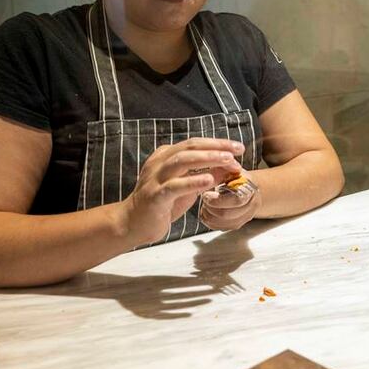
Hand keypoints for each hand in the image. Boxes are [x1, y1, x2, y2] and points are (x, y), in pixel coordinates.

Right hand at [121, 138, 243, 244]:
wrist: (132, 224)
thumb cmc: (161, 205)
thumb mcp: (187, 188)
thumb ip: (205, 175)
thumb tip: (229, 168)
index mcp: (166, 157)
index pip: (194, 144)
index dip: (217, 143)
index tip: (237, 147)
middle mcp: (160, 163)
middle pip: (190, 147)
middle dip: (216, 146)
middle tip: (237, 150)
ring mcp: (156, 178)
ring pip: (181, 161)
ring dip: (207, 158)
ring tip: (227, 160)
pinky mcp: (155, 196)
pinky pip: (174, 186)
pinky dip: (193, 181)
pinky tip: (209, 180)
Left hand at [199, 174, 260, 230]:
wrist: (249, 187)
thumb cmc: (237, 177)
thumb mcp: (232, 169)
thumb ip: (224, 168)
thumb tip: (215, 164)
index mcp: (250, 191)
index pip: (235, 200)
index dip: (217, 200)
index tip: (206, 194)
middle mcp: (250, 207)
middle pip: (226, 214)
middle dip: (209, 207)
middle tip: (205, 199)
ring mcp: (244, 217)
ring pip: (222, 223)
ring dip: (208, 214)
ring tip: (205, 204)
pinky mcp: (236, 224)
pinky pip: (220, 228)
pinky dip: (209, 221)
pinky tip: (207, 211)